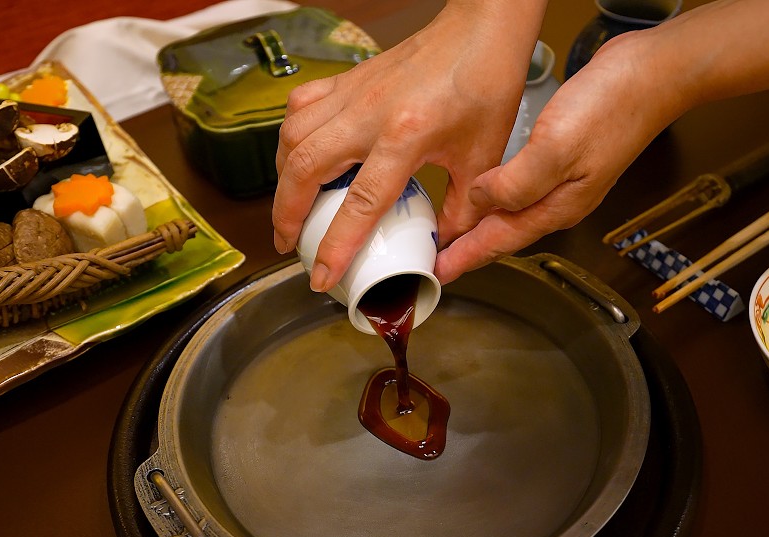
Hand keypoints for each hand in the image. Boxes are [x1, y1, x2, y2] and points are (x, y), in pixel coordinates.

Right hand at [271, 1, 546, 291]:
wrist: (481, 29)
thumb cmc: (486, 86)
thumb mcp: (481, 159)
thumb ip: (461, 213)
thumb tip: (442, 253)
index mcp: (406, 135)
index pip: (360, 203)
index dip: (336, 246)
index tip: (321, 276)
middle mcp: (368, 113)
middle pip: (304, 169)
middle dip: (287, 214)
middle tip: (289, 244)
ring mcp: (352, 92)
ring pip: (292, 136)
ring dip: (283, 177)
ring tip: (289, 207)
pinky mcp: (347, 80)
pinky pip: (300, 107)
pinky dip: (290, 136)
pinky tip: (297, 156)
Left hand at [434, 32, 681, 283]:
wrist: (654, 74)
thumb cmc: (612, 107)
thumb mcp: (556, 147)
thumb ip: (516, 183)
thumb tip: (481, 202)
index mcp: (557, 207)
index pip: (500, 242)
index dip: (465, 258)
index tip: (437, 273)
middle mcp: (560, 202)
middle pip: (505, 235)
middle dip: (470, 250)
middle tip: (437, 262)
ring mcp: (565, 181)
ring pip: (513, 214)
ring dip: (481, 226)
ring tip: (454, 234)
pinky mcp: (566, 157)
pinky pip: (522, 189)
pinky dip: (498, 197)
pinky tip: (487, 192)